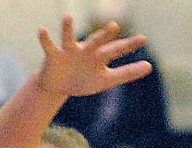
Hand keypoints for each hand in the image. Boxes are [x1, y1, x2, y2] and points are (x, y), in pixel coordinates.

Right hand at [37, 13, 151, 97]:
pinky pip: (49, 45)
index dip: (129, 46)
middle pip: (96, 42)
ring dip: (67, 28)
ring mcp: (69, 51)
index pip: (116, 50)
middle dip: (103, 36)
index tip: (143, 39)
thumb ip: (127, 72)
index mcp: (99, 56)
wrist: (58, 86)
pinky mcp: (53, 56)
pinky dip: (44, 38)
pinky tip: (41, 29)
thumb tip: (150, 66)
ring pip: (68, 37)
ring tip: (67, 16)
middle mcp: (85, 50)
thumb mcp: (106, 79)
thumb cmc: (84, 80)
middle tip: (114, 26)